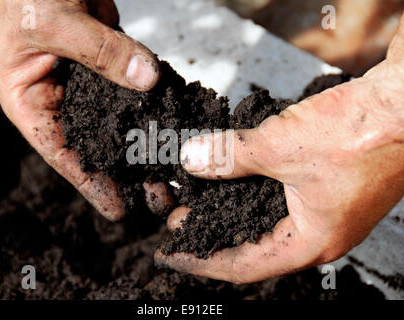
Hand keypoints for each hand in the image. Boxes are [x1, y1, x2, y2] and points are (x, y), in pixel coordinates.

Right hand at [0, 0, 160, 220]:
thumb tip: (148, 80)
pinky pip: (137, 87)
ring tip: (174, 169)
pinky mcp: (112, 62)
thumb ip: (99, 51)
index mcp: (32, 101)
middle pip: (98, 145)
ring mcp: (90, 82)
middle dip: (129, 172)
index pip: (63, 154)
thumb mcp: (52, 23)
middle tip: (161, 196)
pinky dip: (156, 104)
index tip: (120, 211)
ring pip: (122, 120)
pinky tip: (176, 123)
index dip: (91, 184)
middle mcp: (61, 98)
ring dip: (147, 143)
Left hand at [155, 16, 403, 283]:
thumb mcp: (281, 146)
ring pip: (265, 219)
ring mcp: (325, 210)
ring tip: (199, 199)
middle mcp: (319, 234)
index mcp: (311, 242)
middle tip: (180, 221)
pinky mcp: (327, 186)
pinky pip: (279, 197)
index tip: (172, 253)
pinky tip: (233, 176)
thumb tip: (193, 159)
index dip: (202, 260)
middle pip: (252, 244)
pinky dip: (251, 189)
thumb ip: (231, 156)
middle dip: (213, 232)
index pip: (242, 265)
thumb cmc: (364, 133)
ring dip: (230, 208)